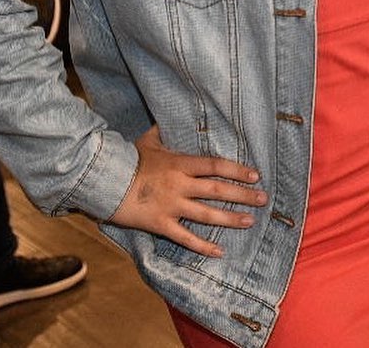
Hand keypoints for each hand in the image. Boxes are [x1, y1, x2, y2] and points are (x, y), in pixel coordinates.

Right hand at [110, 125, 267, 256]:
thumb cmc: (128, 160)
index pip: (216, 166)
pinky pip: (186, 238)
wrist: (105, 181)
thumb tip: (170, 117)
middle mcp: (180, 185)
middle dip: (243, 195)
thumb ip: (164, 131)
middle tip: (263, 199)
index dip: (237, 171)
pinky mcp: (161, 224)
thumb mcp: (148, 141)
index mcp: (180, 163)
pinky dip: (203, 246)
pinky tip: (220, 251)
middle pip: (218, 190)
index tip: (255, 176)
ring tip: (250, 221)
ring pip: (207, 214)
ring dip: (231, 219)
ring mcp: (172, 206)